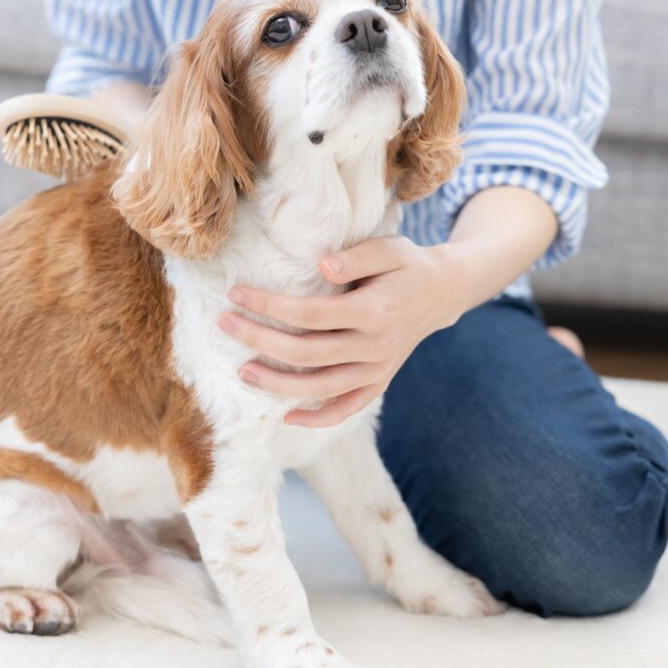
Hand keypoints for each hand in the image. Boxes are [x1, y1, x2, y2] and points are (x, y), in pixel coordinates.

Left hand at [216, 236, 470, 427]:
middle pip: (307, 353)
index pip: (309, 314)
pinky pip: (346, 409)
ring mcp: (377, 370)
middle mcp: (375, 347)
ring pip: (320, 388)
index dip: (269, 306)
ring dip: (278, 385)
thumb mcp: (389, 248)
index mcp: (374, 311)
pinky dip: (318, 419)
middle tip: (225, 325)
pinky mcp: (378, 383)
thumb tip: (321, 268)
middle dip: (260, 340)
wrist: (443, 293)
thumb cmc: (406, 266)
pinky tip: (286, 417)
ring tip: (243, 372)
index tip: (235, 294)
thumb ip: (356, 257)